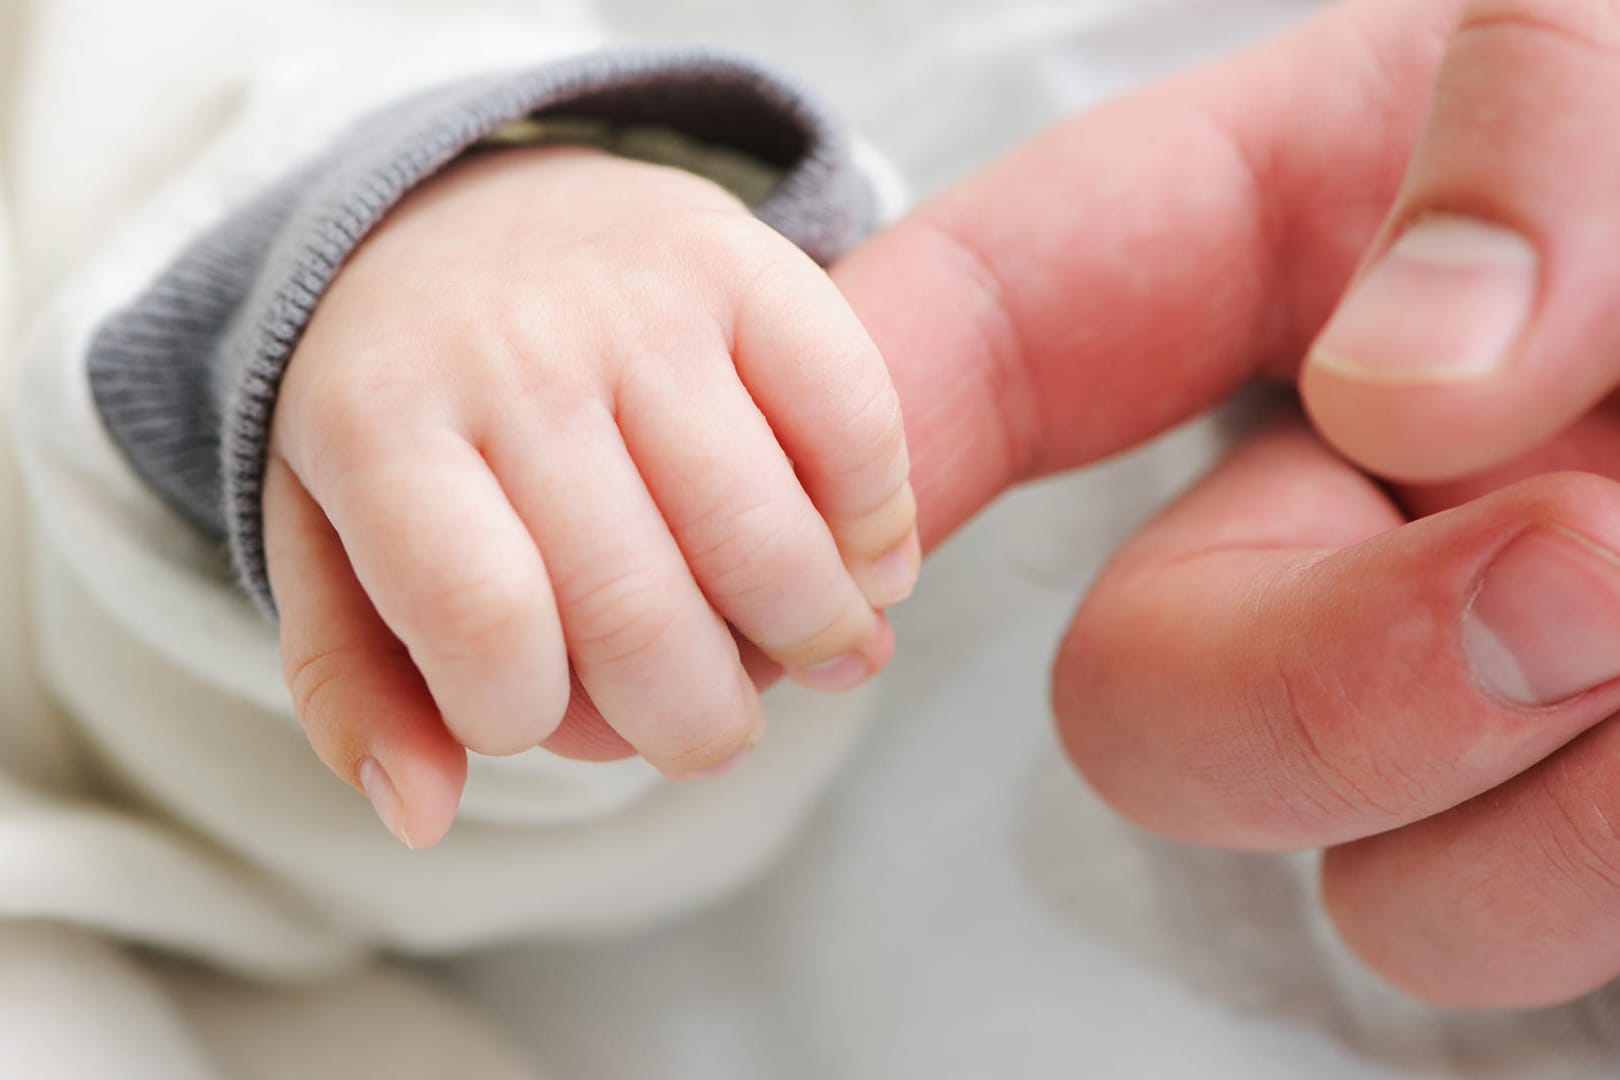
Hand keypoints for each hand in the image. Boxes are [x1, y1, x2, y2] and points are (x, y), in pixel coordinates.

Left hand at [263, 146, 915, 846]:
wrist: (467, 207)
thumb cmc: (405, 406)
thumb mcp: (329, 533)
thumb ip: (353, 684)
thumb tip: (424, 814)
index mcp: (378, 421)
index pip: (486, 630)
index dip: (530, 720)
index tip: (540, 717)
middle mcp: (511, 349)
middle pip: (636, 609)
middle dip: (695, 722)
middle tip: (713, 733)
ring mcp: (638, 299)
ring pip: (761, 534)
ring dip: (814, 638)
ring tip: (822, 660)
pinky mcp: (746, 260)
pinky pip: (852, 422)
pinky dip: (881, 525)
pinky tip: (869, 566)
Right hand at [833, 0, 1619, 1008]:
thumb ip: (1549, 122)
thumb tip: (1417, 396)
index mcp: (1297, 258)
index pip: (992, 340)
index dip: (858, 423)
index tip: (814, 520)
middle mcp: (1352, 504)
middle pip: (1149, 713)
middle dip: (1340, 688)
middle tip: (1578, 571)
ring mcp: (1476, 686)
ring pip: (1375, 888)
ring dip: (1574, 790)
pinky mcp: (1608, 823)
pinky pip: (1543, 932)